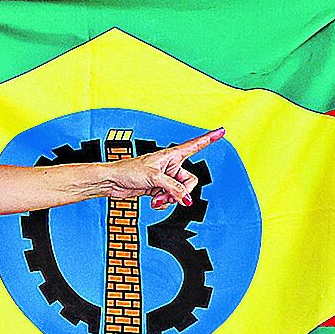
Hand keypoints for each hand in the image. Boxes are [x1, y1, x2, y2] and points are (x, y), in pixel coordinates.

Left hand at [97, 129, 221, 209]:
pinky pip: (170, 198)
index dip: (209, 139)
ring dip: (170, 199)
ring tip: (157, 199)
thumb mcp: (154, 178)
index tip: (221, 131)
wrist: (112, 182)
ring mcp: (165, 178)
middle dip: (181, 192)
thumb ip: (174, 189)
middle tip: (170, 196)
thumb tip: (186, 200)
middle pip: (190, 181)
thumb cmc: (128, 171)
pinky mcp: (159, 188)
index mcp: (171, 155)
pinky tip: (154, 202)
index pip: (195, 145)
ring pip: (180, 192)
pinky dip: (164, 202)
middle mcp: (170, 165)